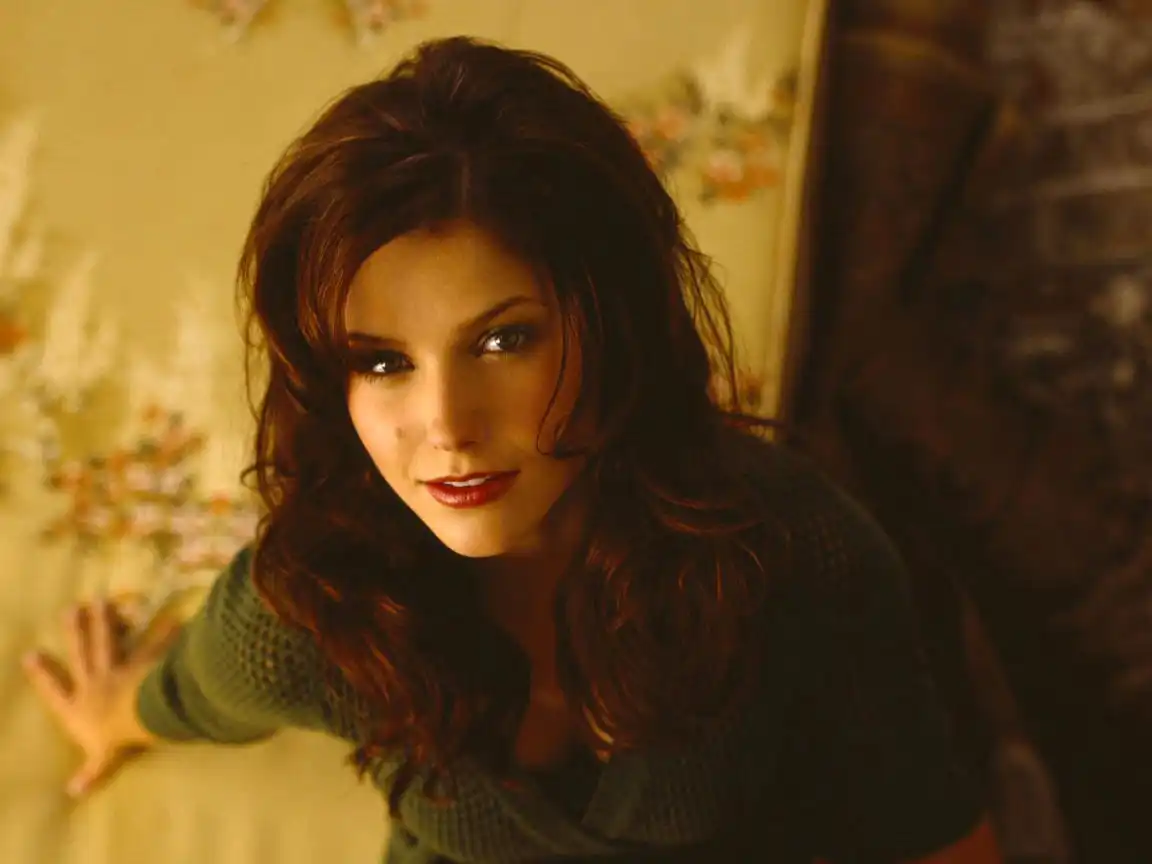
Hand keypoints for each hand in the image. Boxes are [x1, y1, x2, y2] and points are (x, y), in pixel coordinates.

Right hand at [22, 595, 181, 797]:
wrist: (138, 717)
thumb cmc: (115, 739)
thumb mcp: (101, 759)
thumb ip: (90, 772)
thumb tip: (73, 792)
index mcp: (79, 707)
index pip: (56, 690)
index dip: (43, 675)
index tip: (30, 655)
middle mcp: (95, 683)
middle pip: (82, 654)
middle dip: (75, 632)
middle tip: (70, 609)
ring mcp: (118, 669)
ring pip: (109, 641)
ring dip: (105, 620)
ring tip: (101, 600)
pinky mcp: (142, 663)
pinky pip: (153, 646)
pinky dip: (163, 634)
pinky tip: (172, 619)